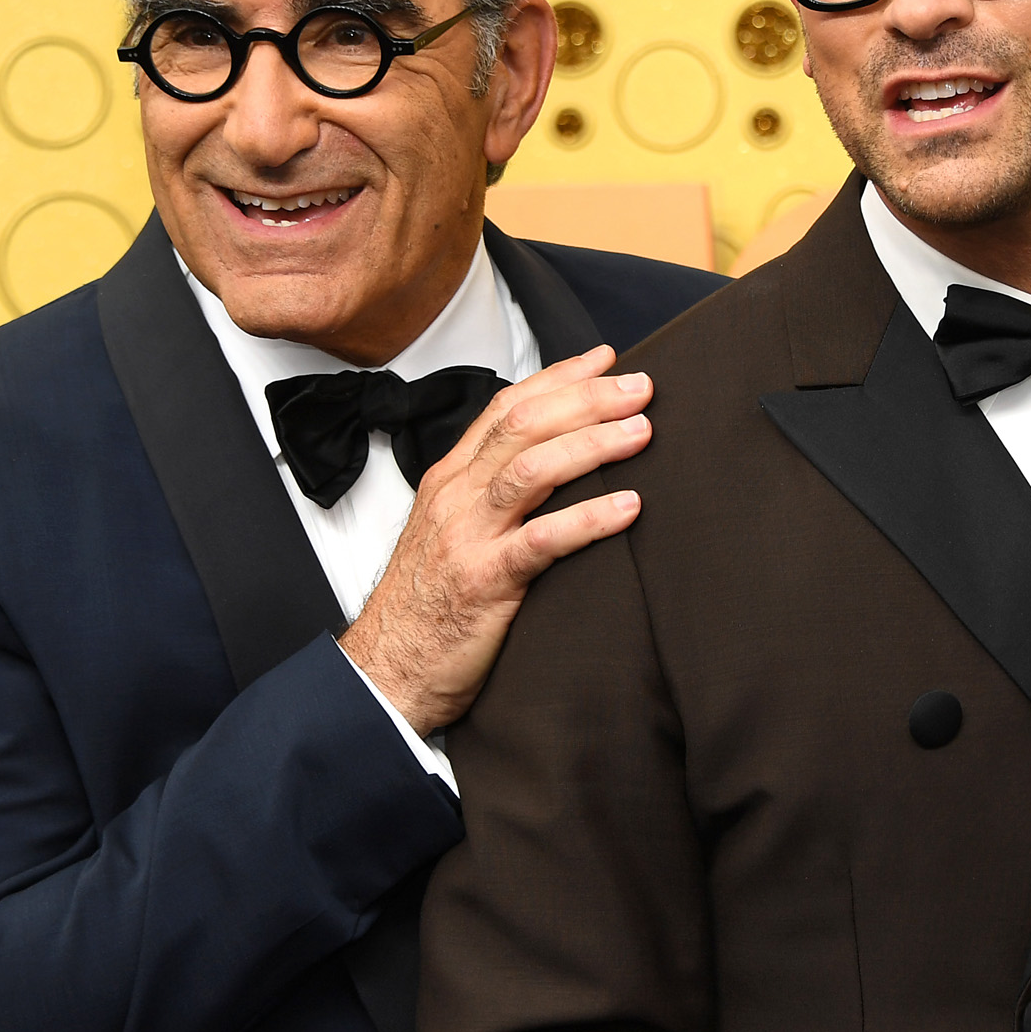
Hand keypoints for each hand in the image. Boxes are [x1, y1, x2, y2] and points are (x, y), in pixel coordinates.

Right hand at [340, 348, 651, 732]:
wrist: (387, 670)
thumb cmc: (429, 606)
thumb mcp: (455, 533)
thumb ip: (493, 495)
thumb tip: (555, 464)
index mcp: (450, 480)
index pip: (506, 408)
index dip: (560, 377)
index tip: (607, 361)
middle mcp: (456, 497)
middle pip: (524, 425)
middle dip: (587, 399)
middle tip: (641, 389)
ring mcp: (467, 536)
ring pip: (532, 469)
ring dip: (593, 444)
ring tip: (643, 433)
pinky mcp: (484, 581)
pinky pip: (542, 539)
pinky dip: (589, 518)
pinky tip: (628, 507)